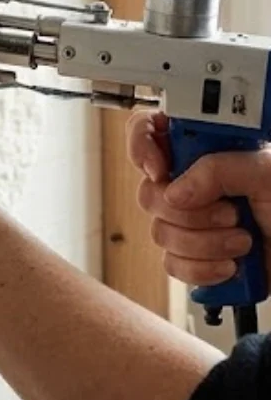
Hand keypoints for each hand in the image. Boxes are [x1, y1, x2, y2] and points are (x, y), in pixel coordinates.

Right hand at [128, 112, 270, 285]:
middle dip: (190, 213)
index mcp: (203, 150)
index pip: (148, 130)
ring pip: (161, 233)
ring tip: (243, 240)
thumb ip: (219, 169)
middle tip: (230, 213)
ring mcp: (190, 221)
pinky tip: (232, 264)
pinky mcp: (195, 257)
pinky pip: (173, 264)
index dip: (142, 146)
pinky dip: (204, 268)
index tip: (161, 171)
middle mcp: (190, 183)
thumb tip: (174, 192)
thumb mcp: (266, 173)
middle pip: (149, 192)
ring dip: (206, 243)